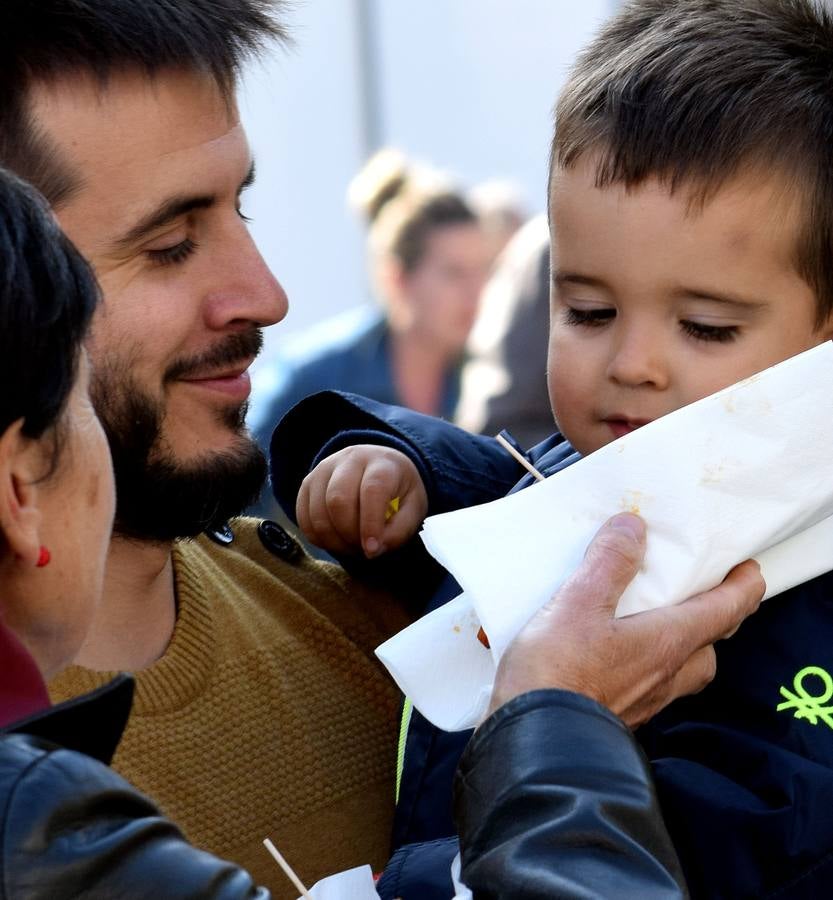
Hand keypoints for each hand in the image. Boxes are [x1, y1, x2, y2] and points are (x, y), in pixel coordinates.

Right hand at [296, 445, 428, 557]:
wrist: (380, 468)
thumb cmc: (399, 492)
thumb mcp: (413, 509)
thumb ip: (399, 531)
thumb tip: (373, 550)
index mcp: (382, 463)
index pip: (372, 490)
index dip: (370, 524)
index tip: (371, 550)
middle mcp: (350, 459)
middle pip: (337, 500)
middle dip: (348, 534)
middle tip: (362, 550)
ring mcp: (324, 468)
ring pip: (317, 511)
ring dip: (332, 540)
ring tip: (351, 546)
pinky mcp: (308, 483)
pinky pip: (303, 517)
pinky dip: (317, 537)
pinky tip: (335, 541)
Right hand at [489, 513, 764, 726]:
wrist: (533, 743)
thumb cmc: (557, 673)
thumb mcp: (578, 602)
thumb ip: (609, 562)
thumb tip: (633, 527)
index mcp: (668, 642)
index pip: (726, 611)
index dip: (743, 587)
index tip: (747, 569)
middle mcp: (666, 675)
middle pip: (709, 645)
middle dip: (712, 617)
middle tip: (698, 591)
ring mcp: (644, 700)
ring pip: (681, 670)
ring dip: (680, 643)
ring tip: (652, 619)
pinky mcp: (618, 714)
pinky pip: (648, 685)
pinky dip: (644, 663)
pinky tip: (612, 653)